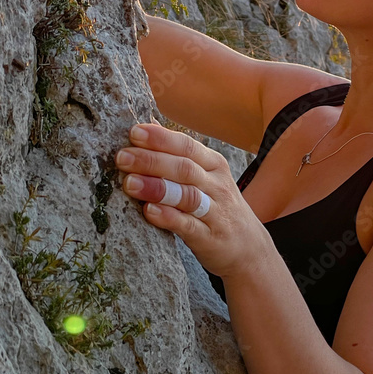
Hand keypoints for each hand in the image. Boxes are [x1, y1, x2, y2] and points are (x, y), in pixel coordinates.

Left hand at [115, 122, 267, 280]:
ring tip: (130, 182)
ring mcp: (215, 212)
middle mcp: (217, 185)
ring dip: (157, 187)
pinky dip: (168, 217)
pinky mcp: (209, 237)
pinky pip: (188, 225)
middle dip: (152, 161)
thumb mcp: (208, 176)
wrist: (250, 248)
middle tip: (122, 157)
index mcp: (215, 165)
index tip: (134, 133)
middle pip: (185, 168)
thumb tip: (150, 126)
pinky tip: (149, 211)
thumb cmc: (219, 207)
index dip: (161, 139)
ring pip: (187, 196)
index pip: (188, 146)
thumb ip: (181, 156)